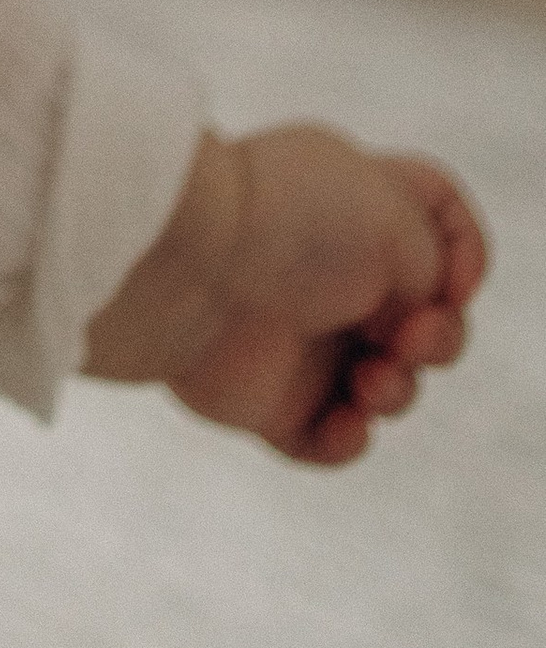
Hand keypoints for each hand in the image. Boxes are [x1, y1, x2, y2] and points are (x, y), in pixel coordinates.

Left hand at [87, 123, 486, 464]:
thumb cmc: (287, 223)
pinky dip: (347, 441)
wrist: (181, 264)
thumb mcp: (394, 213)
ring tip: (370, 381)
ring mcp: (298, 335)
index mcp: (355, 206)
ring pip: (387, 386)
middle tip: (409, 340)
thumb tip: (420, 312)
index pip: (434, 219)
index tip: (452, 280)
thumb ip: (434, 262)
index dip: (465, 254)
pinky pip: (327, 439)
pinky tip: (343, 421)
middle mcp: (329, 270)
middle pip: (422, 320)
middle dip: (439, 341)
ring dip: (398, 392)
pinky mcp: (265, 398)